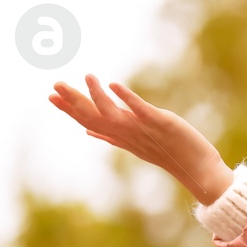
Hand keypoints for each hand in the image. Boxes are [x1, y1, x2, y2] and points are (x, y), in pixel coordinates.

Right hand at [49, 75, 233, 204]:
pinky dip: (127, 98)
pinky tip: (114, 84)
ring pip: (113, 114)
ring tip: (87, 76)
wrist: (196, 169)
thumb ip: (112, 134)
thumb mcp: (136, 143)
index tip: (50, 96)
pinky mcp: (161, 123)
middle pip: (94, 117)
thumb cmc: (168, 154)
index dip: (69, 109)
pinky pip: (141, 110)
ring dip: (98, 96)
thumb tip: (88, 131)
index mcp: (120, 136)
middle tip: (55, 85)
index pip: (89, 121)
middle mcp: (127, 134)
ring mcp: (143, 130)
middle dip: (74, 101)